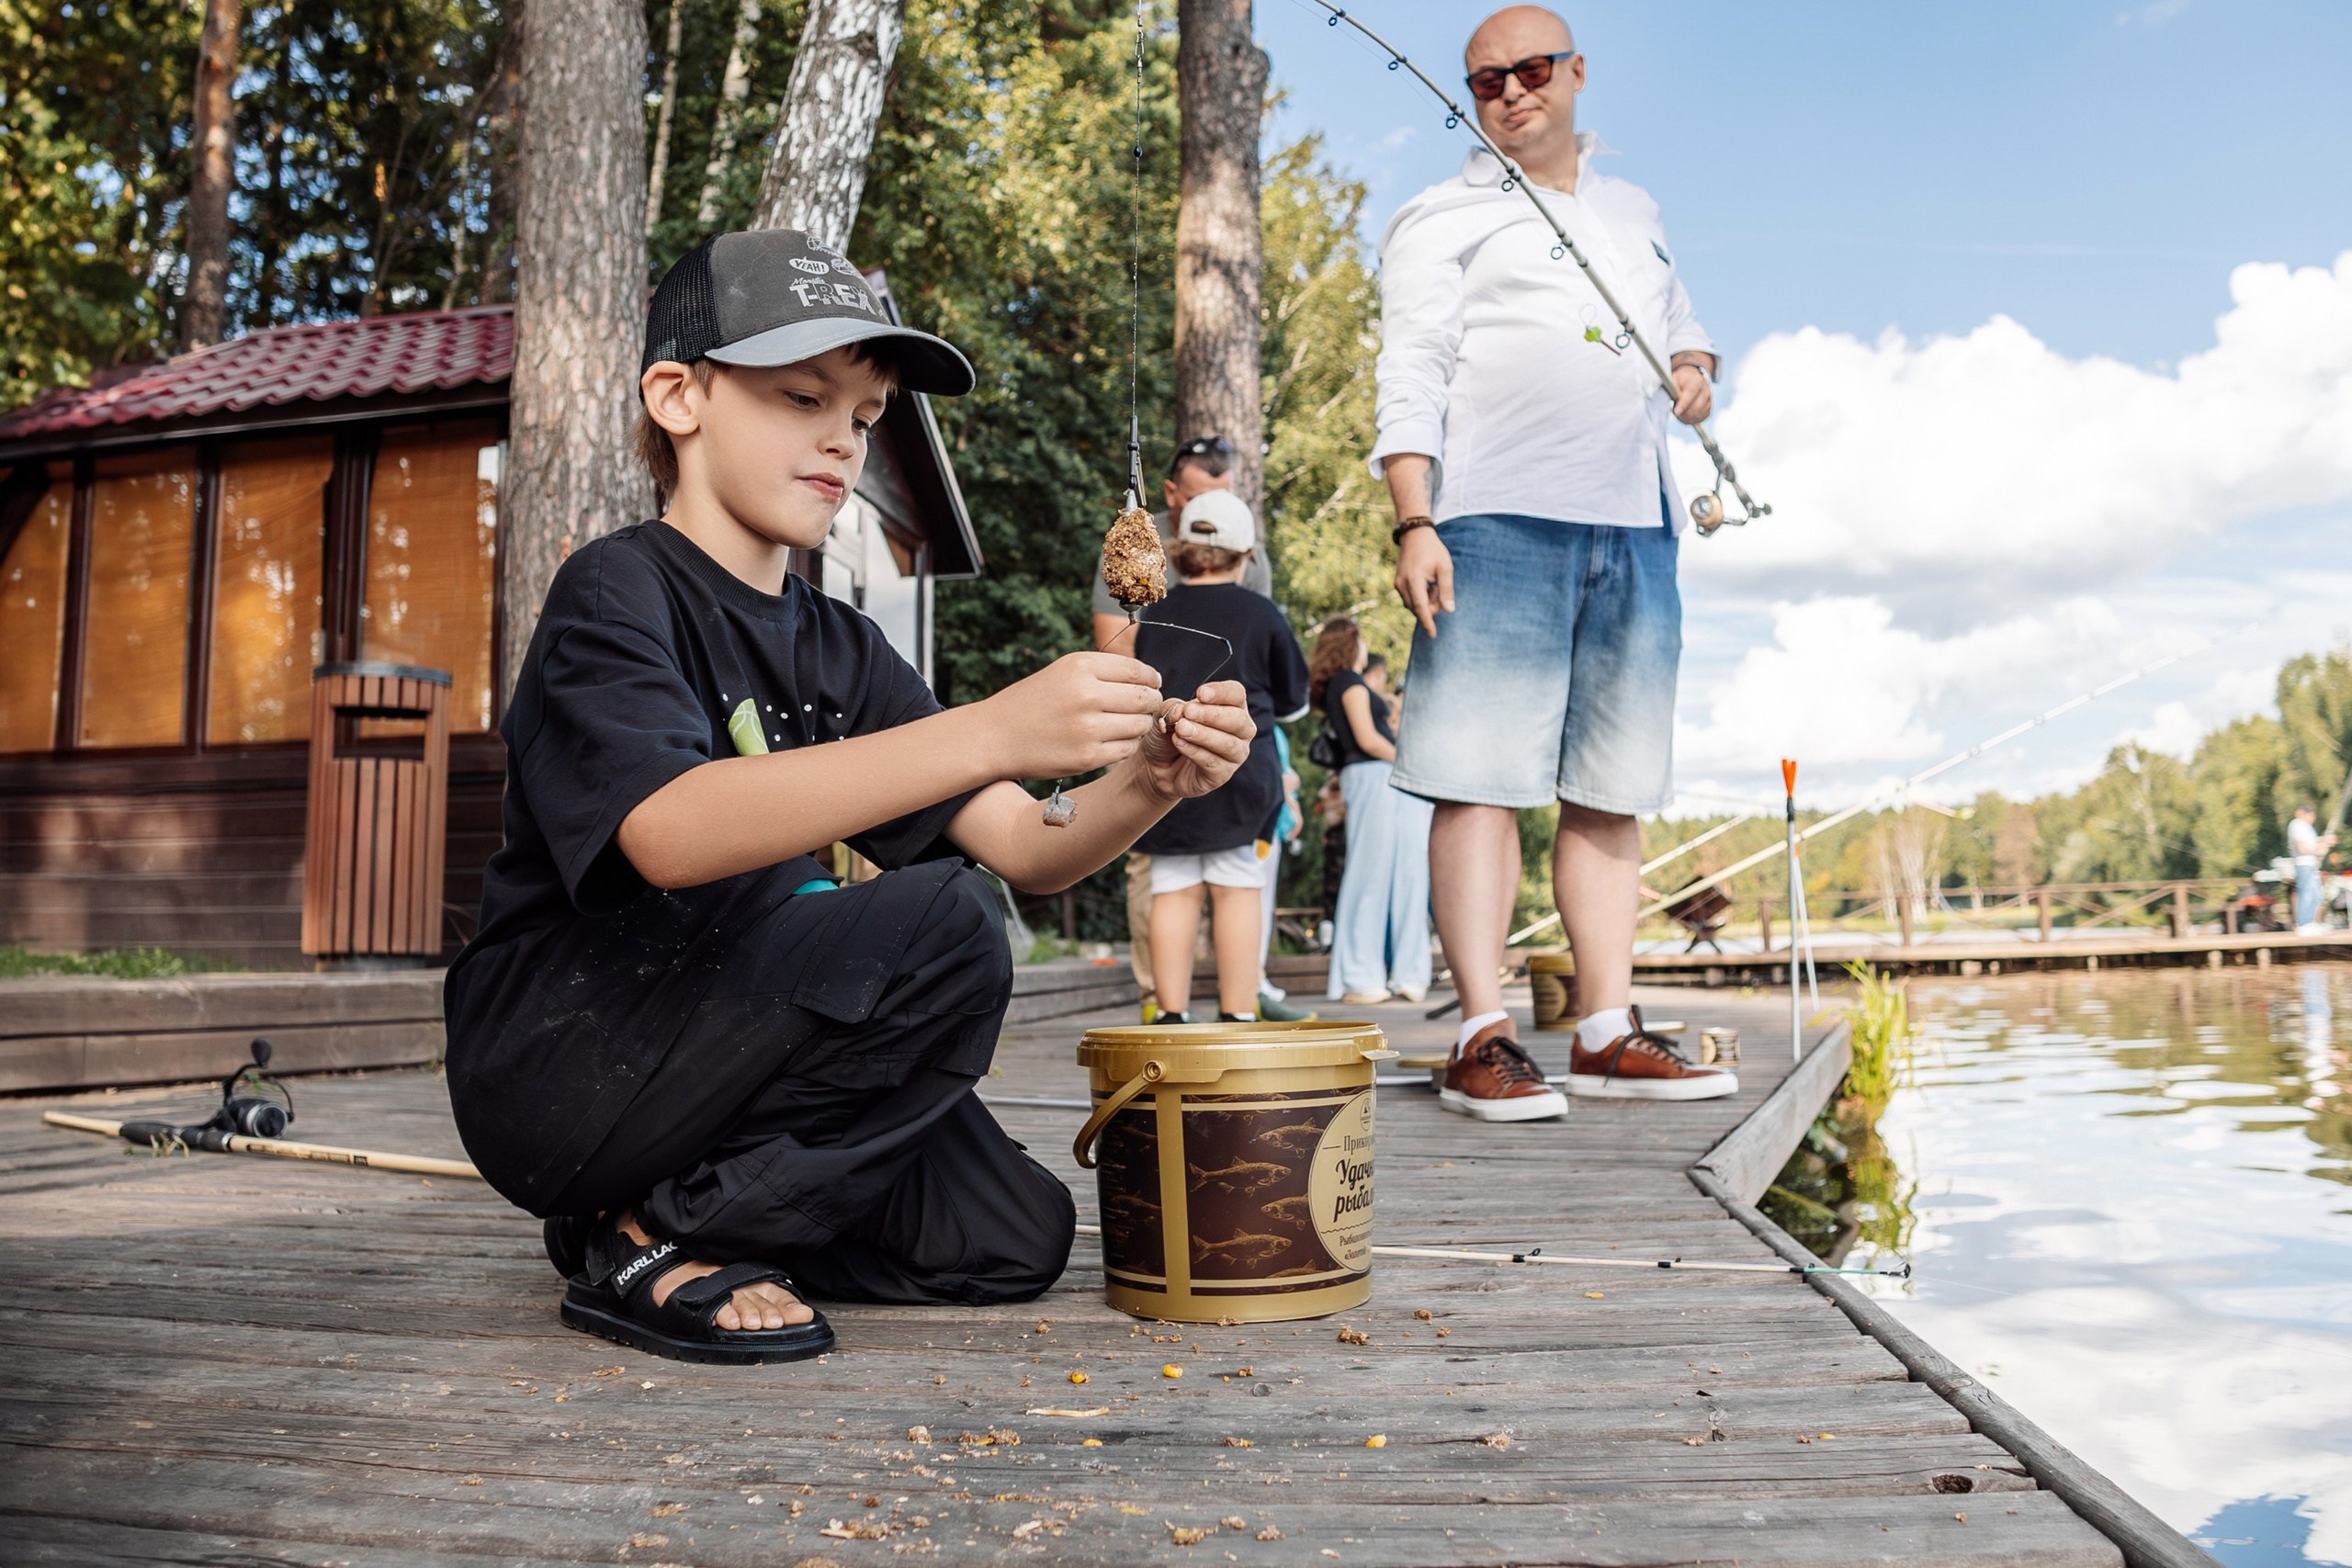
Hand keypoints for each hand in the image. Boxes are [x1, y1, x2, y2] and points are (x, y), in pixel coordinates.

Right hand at [977, 651, 1161, 778]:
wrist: (996, 736)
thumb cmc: (1034, 701)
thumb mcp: (1063, 671)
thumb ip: (1104, 671)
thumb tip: (1151, 679)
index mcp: (1081, 667)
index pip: (1139, 670)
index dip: (1152, 679)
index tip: (1153, 684)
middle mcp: (1086, 694)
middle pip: (1145, 698)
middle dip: (1152, 702)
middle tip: (1146, 705)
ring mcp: (1088, 728)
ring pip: (1140, 725)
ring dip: (1140, 724)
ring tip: (1127, 723)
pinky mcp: (1087, 757)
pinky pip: (1127, 749)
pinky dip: (1127, 744)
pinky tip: (1114, 739)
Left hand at [1131, 680, 1254, 801]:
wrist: (1155, 764)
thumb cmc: (1167, 733)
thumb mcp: (1165, 714)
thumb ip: (1173, 708)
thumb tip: (1181, 710)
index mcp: (1232, 707)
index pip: (1236, 694)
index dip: (1221, 692)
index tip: (1200, 693)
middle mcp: (1240, 730)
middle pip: (1238, 719)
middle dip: (1212, 714)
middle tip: (1189, 712)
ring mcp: (1234, 754)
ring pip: (1227, 743)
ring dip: (1203, 734)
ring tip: (1181, 728)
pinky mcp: (1222, 774)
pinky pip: (1213, 763)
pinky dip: (1195, 751)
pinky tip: (1179, 743)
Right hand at [1394, 524, 1454, 638]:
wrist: (1414, 535)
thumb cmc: (1433, 550)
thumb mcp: (1445, 568)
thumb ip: (1446, 589)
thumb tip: (1449, 610)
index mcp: (1414, 580)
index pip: (1421, 608)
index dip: (1428, 622)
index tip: (1433, 635)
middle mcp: (1402, 584)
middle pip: (1417, 609)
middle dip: (1431, 608)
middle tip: (1440, 592)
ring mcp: (1398, 584)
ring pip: (1412, 605)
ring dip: (1425, 603)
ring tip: (1433, 587)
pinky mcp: (1397, 583)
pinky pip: (1409, 599)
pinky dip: (1419, 598)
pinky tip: (1427, 586)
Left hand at [1670, 362, 1711, 423]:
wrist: (1693, 379)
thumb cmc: (1681, 380)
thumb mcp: (1674, 378)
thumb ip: (1672, 387)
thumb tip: (1665, 397)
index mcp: (1697, 381)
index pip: (1691, 394)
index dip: (1683, 404)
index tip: (1676, 412)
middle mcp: (1706, 391)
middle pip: (1695, 408)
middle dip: (1683, 413)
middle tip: (1674, 411)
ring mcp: (1709, 401)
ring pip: (1697, 416)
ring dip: (1686, 418)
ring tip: (1679, 413)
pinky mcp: (1708, 409)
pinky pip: (1700, 419)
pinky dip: (1691, 420)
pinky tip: (1685, 415)